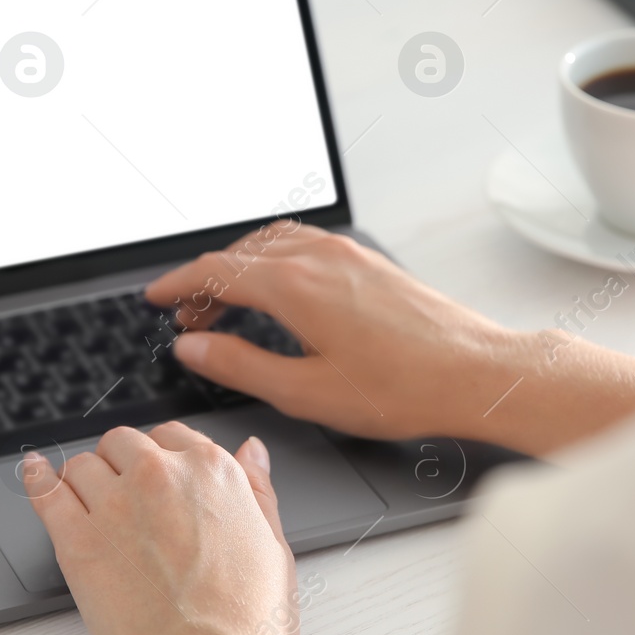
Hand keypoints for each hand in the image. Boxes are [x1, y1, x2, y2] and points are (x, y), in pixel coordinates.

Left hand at [24, 423, 339, 634]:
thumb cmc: (249, 622)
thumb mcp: (272, 543)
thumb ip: (256, 487)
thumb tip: (252, 450)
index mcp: (210, 470)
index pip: (171, 437)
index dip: (161, 458)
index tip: (156, 478)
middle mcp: (158, 474)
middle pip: (123, 445)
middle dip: (122, 466)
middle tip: (126, 501)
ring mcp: (113, 506)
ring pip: (83, 466)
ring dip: (86, 481)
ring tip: (91, 508)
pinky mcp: (76, 541)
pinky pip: (45, 492)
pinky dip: (37, 479)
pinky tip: (35, 474)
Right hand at [145, 224, 634, 454]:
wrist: (477, 373)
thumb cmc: (404, 387)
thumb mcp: (306, 392)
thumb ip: (241, 366)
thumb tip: (195, 349)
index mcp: (295, 285)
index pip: (216, 273)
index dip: (178, 286)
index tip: (156, 297)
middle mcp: (320, 257)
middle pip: (240, 254)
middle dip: (205, 282)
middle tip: (187, 319)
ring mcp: (348, 254)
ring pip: (272, 243)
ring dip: (239, 267)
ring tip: (226, 304)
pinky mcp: (370, 262)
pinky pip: (303, 243)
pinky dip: (273, 258)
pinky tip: (279, 287)